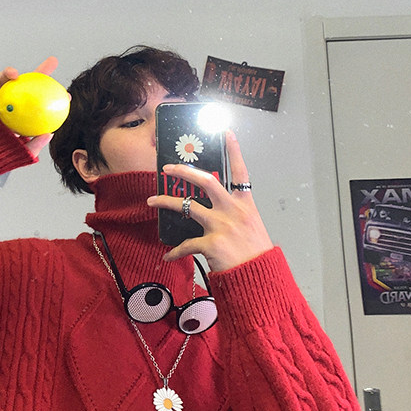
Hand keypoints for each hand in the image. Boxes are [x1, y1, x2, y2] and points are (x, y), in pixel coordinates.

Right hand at [0, 56, 58, 157]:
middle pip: (26, 84)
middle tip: (51, 65)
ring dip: (7, 73)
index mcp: (20, 112)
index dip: (53, 97)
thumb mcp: (19, 152)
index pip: (38, 101)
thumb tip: (49, 134)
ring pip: (2, 80)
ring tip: (13, 74)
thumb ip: (34, 145)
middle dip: (40, 72)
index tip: (66, 94)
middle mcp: (9, 102)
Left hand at [147, 130, 272, 272]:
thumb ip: (235, 215)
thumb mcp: (251, 227)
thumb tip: (217, 211)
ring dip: (165, 202)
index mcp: (245, 205)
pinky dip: (175, 251)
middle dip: (184, 172)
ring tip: (152, 200)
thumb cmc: (255, 254)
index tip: (226, 133)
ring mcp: (220, 226)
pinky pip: (185, 244)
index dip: (234, 151)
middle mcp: (232, 211)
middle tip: (168, 168)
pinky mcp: (210, 243)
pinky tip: (167, 255)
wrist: (258, 277)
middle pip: (205, 182)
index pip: (240, 173)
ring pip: (187, 206)